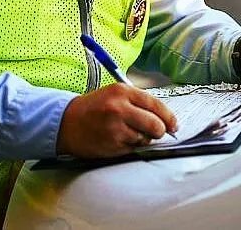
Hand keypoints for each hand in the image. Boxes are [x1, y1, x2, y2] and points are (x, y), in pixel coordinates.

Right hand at [56, 84, 177, 158]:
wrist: (65, 122)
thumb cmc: (94, 108)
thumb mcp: (115, 94)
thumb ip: (139, 103)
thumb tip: (165, 118)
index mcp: (122, 91)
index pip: (156, 105)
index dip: (169, 117)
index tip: (174, 125)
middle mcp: (119, 108)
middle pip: (155, 125)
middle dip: (160, 131)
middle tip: (157, 132)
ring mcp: (115, 128)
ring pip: (145, 139)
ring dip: (143, 139)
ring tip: (128, 132)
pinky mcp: (111, 145)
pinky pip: (133, 149)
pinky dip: (131, 146)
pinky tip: (119, 139)